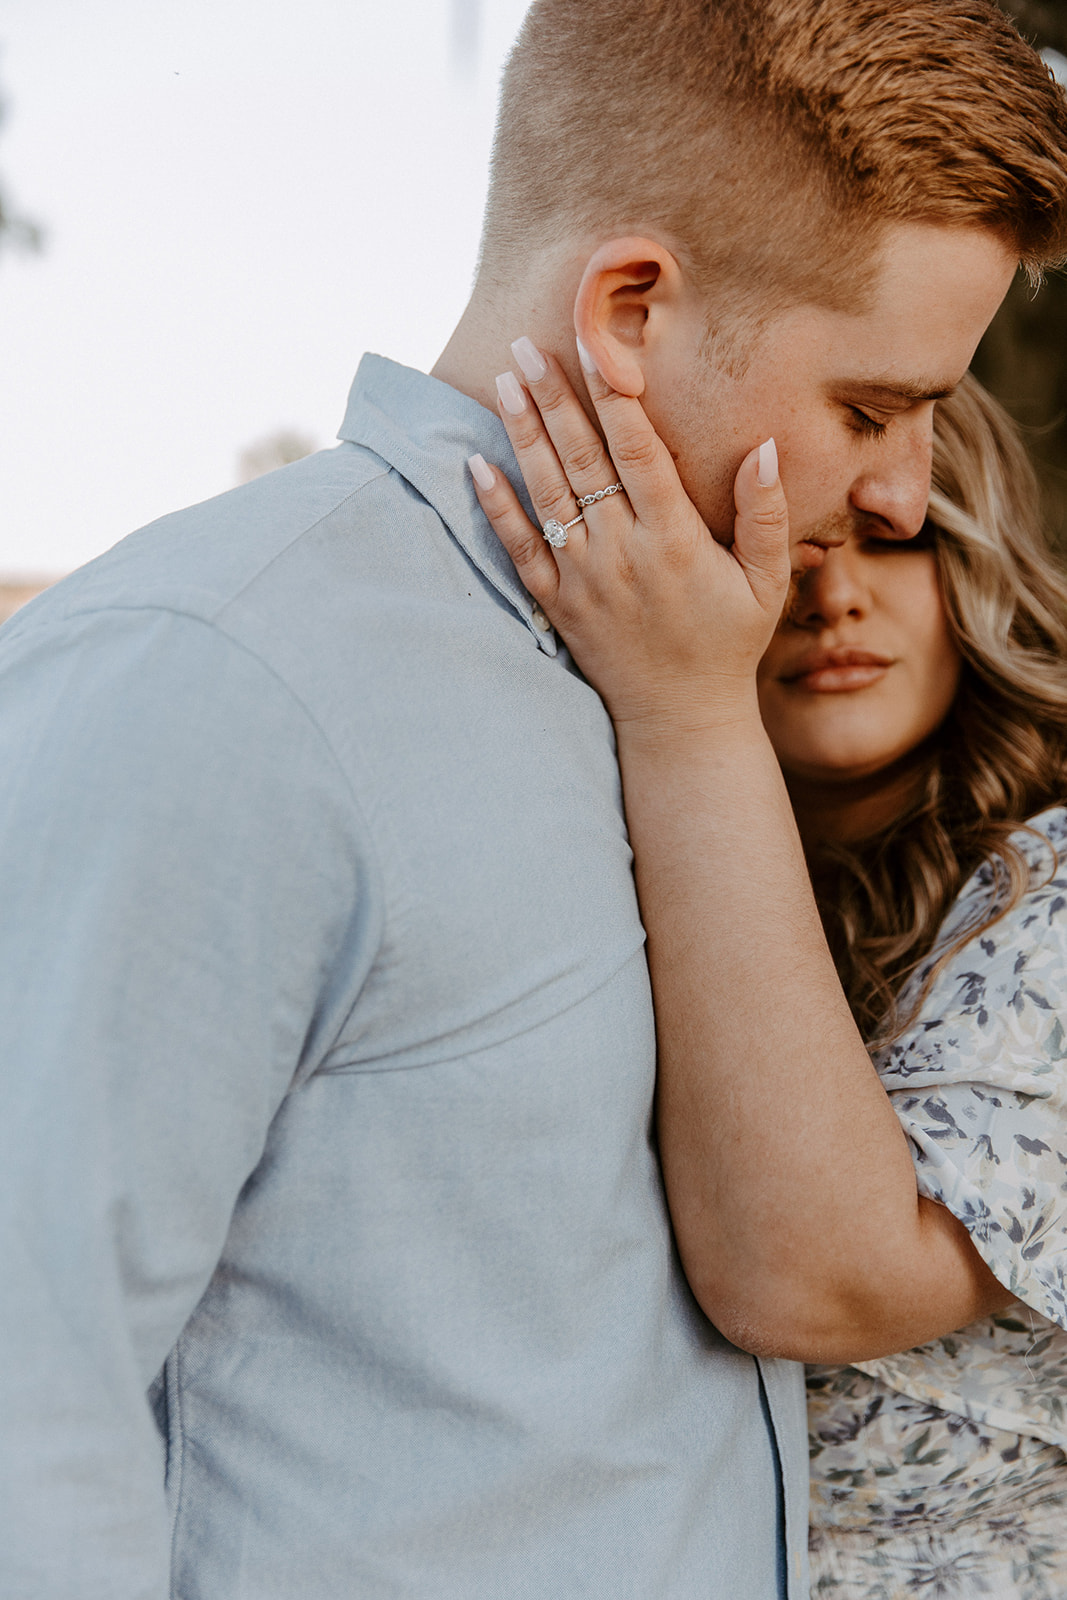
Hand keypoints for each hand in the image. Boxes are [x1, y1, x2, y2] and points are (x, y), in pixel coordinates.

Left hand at [469, 338, 790, 737]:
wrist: (680, 718)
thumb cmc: (728, 644)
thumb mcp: (767, 582)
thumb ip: (765, 514)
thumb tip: (765, 447)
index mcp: (674, 539)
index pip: (637, 450)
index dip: (612, 394)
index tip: (594, 344)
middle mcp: (621, 551)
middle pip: (580, 458)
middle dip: (552, 396)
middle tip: (526, 344)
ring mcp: (583, 577)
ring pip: (546, 491)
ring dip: (522, 432)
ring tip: (502, 380)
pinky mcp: (557, 603)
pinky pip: (519, 547)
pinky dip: (496, 505)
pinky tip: (476, 463)